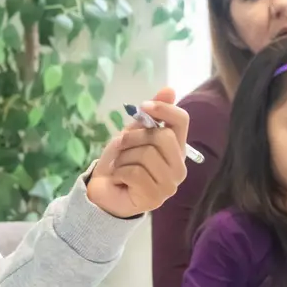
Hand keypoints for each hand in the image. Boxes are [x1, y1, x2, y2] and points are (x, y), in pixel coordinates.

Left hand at [85, 86, 191, 218]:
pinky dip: (119, 172)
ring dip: (124, 157)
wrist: (104, 191)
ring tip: (120, 166)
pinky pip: (134, 173)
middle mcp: (179, 167)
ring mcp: (169, 185)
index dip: (163, 109)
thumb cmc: (121, 162)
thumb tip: (169, 89)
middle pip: (162, 137)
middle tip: (122, 145)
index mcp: (177, 148)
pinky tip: (119, 179)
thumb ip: (150, 116)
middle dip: (134, 138)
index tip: (143, 106)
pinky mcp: (155, 198)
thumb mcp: (132, 134)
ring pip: (146, 155)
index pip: (181, 121)